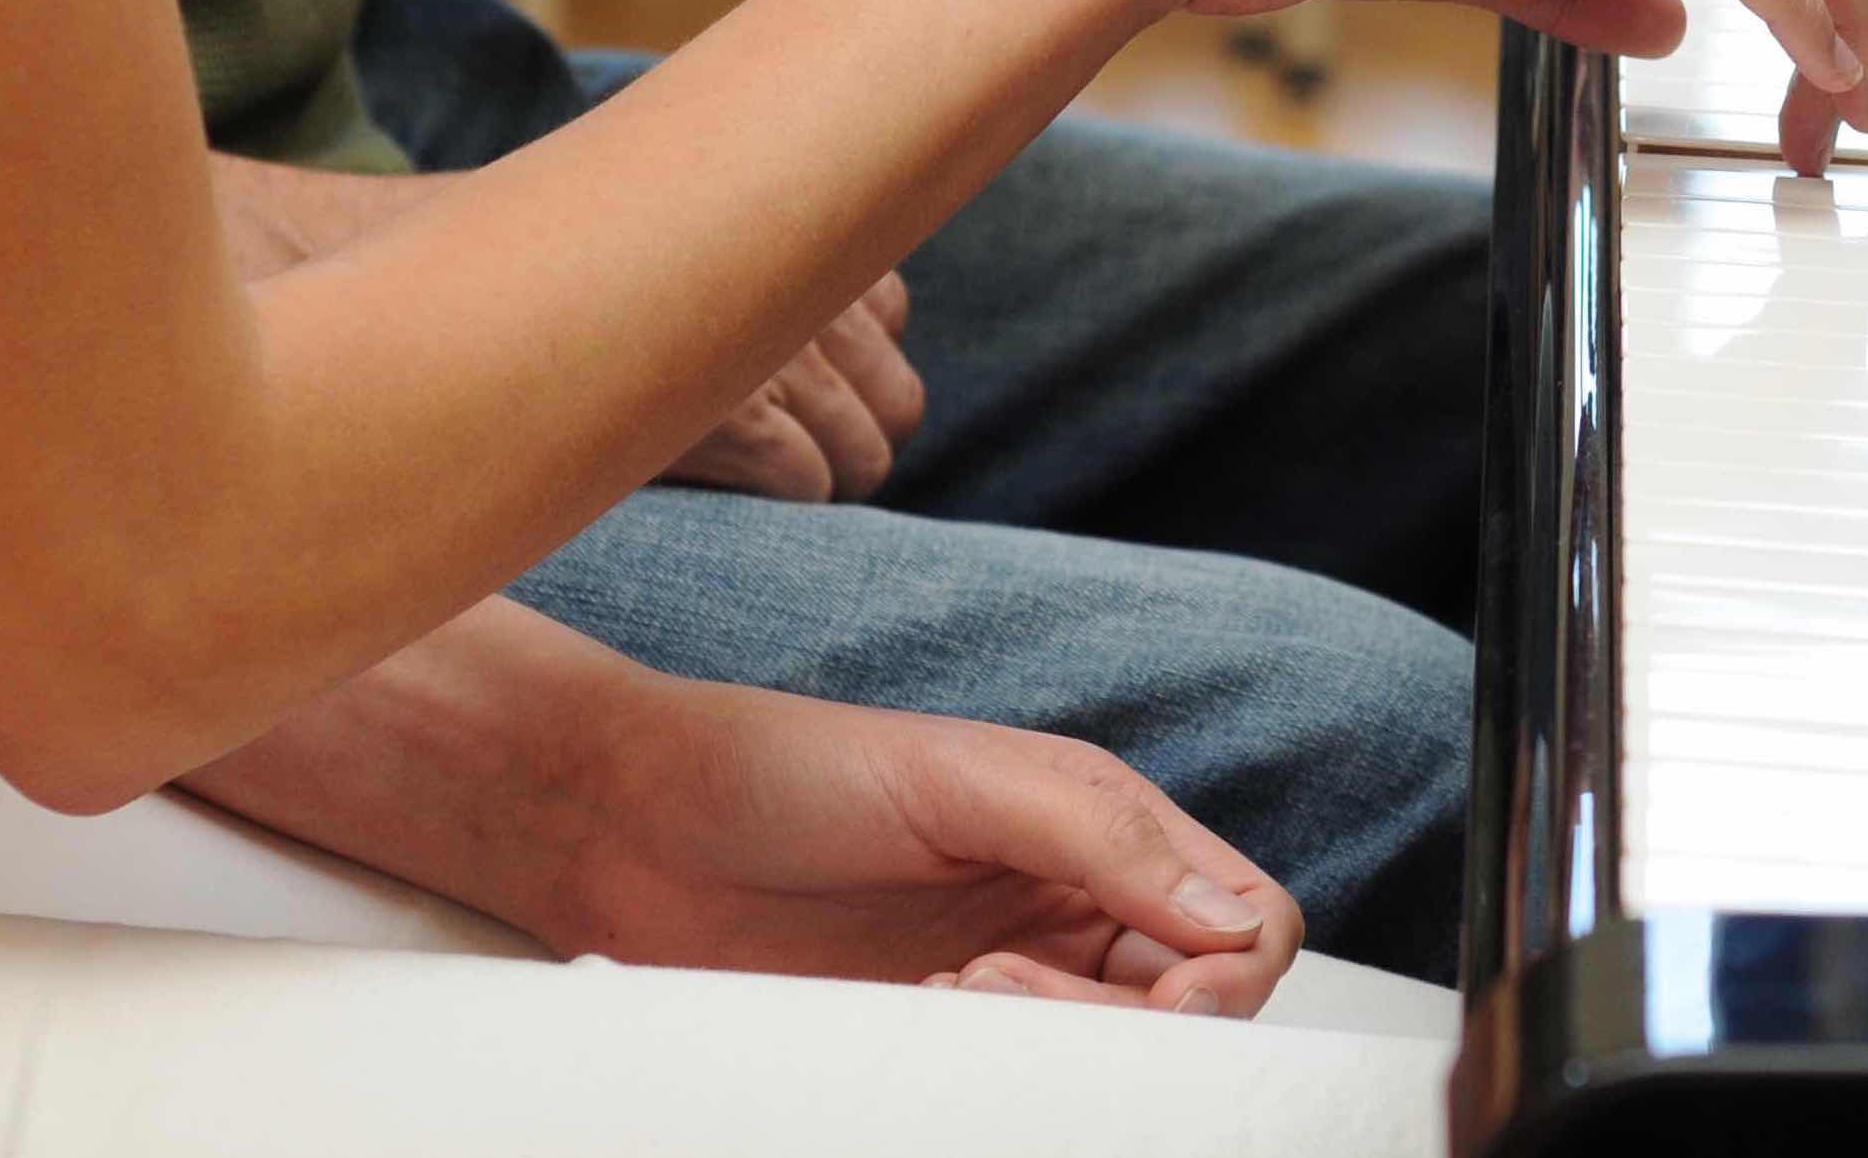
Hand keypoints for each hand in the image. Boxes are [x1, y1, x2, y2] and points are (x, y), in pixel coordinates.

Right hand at [208, 152, 926, 499]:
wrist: (408, 280)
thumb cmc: (509, 259)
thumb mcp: (626, 222)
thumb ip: (714, 253)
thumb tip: (804, 320)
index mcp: (779, 213)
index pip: (889, 310)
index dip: (853, 367)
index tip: (794, 391)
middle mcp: (799, 275)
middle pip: (898, 399)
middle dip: (853, 436)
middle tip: (780, 456)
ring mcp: (775, 347)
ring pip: (867, 452)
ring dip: (824, 477)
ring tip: (747, 484)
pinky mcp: (732, 416)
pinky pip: (805, 481)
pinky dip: (785, 497)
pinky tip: (723, 492)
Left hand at [549, 675, 1300, 1016]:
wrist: (622, 828)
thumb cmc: (783, 771)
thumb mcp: (960, 780)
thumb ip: (1105, 838)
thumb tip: (1238, 929)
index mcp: (1100, 832)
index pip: (1245, 924)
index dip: (1229, 977)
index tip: (1166, 1001)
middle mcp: (1069, 912)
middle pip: (1190, 1012)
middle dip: (1123, 1027)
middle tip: (997, 988)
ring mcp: (1004, 987)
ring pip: (1106, 1067)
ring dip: (1051, 1056)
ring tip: (946, 1001)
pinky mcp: (930, 1046)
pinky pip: (1015, 1096)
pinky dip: (995, 1089)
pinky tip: (917, 1034)